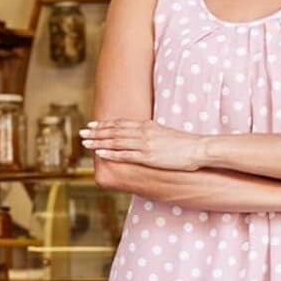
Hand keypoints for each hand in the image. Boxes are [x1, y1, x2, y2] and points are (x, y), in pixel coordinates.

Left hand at [81, 119, 206, 170]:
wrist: (198, 149)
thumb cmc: (185, 143)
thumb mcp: (166, 133)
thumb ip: (152, 132)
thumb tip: (144, 133)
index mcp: (147, 126)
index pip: (121, 123)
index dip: (105, 124)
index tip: (93, 124)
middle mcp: (143, 133)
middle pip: (114, 131)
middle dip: (97, 132)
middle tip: (82, 133)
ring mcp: (145, 145)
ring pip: (116, 142)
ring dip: (99, 142)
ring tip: (86, 142)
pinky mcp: (148, 157)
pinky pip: (125, 155)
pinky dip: (111, 154)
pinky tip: (100, 153)